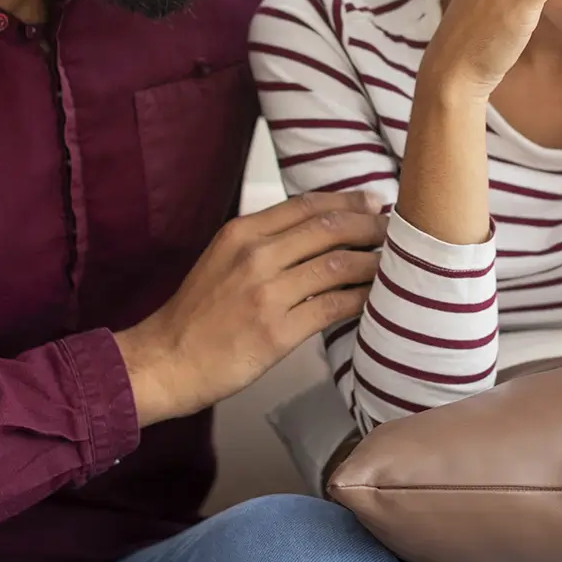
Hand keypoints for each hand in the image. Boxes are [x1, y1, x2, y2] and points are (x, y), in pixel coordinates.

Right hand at [113, 191, 387, 425]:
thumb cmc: (196, 315)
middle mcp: (255, 255)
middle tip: (394, 228)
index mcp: (241, 232)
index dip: (346, 200)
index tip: (373, 200)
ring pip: (338, 266)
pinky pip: (334, 307)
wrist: (167, 360)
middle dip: (369, 225)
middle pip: (328, 228)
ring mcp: (268, 293)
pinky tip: (375, 298)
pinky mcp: (278, 331)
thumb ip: (262, 241)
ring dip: (372, 261)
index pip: (306, 204)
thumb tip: (313, 230)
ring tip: (392, 262)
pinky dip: (361, 299)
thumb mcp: (222, 259)